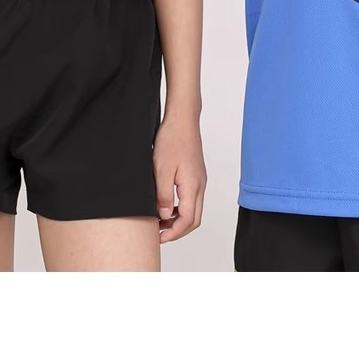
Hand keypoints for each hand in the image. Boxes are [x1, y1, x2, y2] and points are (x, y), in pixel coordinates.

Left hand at [153, 114, 206, 242]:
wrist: (182, 120)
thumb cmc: (172, 140)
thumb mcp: (161, 170)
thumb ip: (163, 196)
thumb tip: (164, 217)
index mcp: (192, 186)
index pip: (187, 220)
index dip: (173, 233)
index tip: (159, 238)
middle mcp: (200, 186)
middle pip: (194, 219)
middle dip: (178, 231)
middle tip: (159, 235)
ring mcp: (199, 180)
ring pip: (194, 209)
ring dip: (179, 220)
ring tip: (160, 222)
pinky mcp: (196, 174)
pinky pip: (192, 199)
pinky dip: (181, 208)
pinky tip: (167, 205)